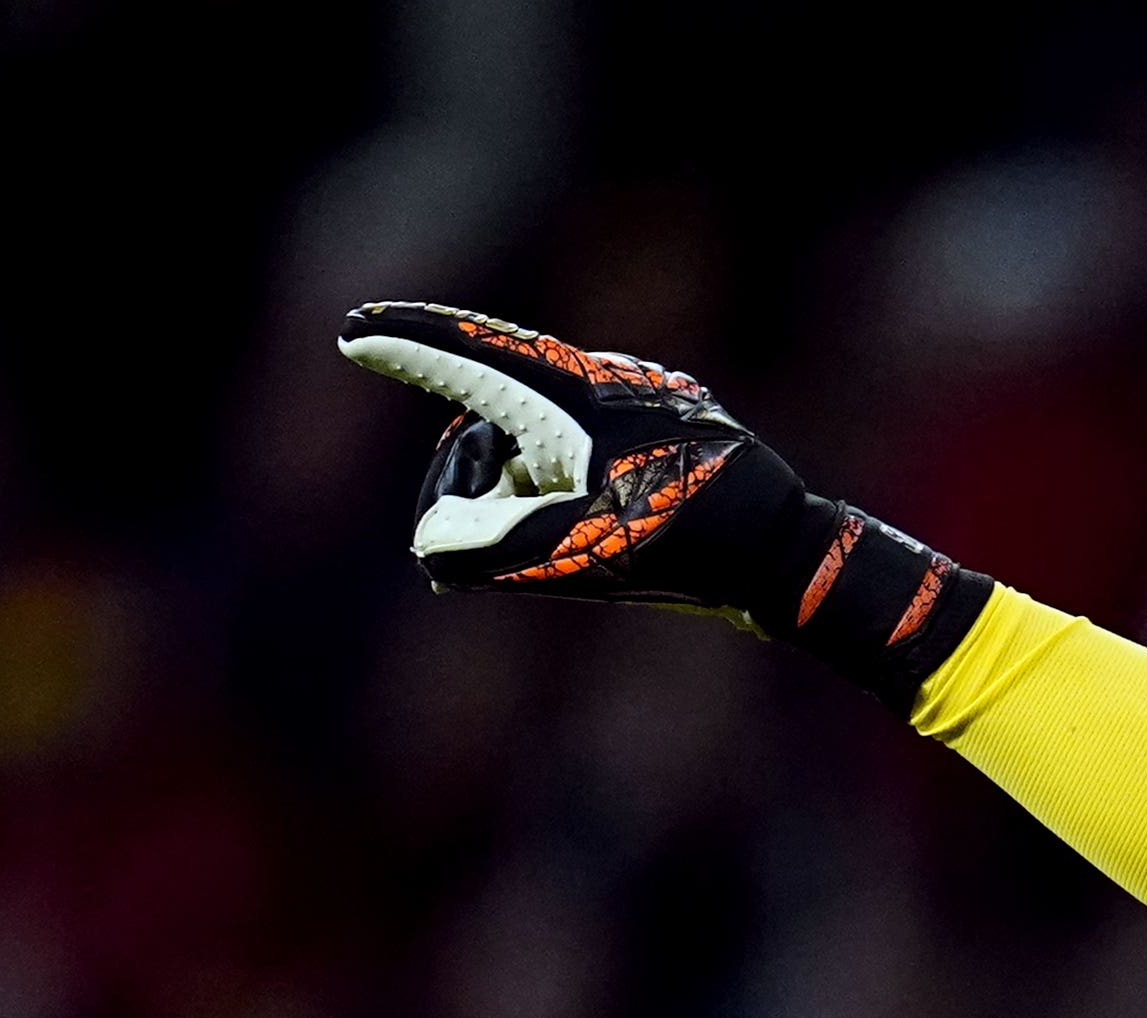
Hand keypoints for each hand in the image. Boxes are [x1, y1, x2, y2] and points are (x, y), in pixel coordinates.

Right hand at [333, 302, 987, 701]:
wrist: (794, 558)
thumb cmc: (694, 552)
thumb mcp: (582, 554)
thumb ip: (494, 547)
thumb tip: (435, 546)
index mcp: (579, 396)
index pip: (475, 355)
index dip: (410, 345)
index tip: (352, 330)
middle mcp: (606, 381)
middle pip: (496, 418)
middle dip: (473, 485)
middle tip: (461, 553)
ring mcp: (638, 401)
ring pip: (539, 444)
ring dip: (527, 500)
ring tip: (561, 555)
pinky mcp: (663, 429)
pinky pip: (583, 451)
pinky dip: (564, 495)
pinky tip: (598, 538)